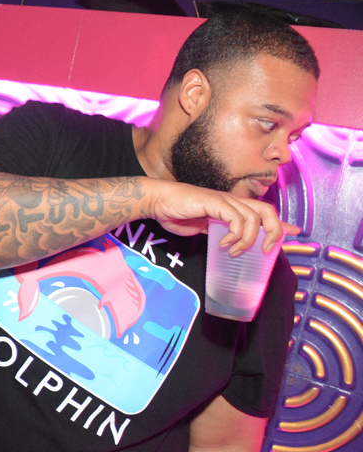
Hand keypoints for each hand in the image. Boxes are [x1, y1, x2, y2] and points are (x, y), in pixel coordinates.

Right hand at [145, 180, 298, 255]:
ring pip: (254, 216)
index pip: (263, 211)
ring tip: (235, 251)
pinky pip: (236, 218)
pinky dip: (235, 234)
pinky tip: (224, 243)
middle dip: (274, 231)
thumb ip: (216, 230)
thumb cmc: (175, 212)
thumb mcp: (201, 226)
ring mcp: (224, 200)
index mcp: (231, 206)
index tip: (294, 232)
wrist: (158, 201)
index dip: (280, 222)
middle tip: (267, 250)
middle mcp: (232, 201)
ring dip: (249, 239)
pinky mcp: (215, 203)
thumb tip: (227, 242)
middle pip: (267, 210)